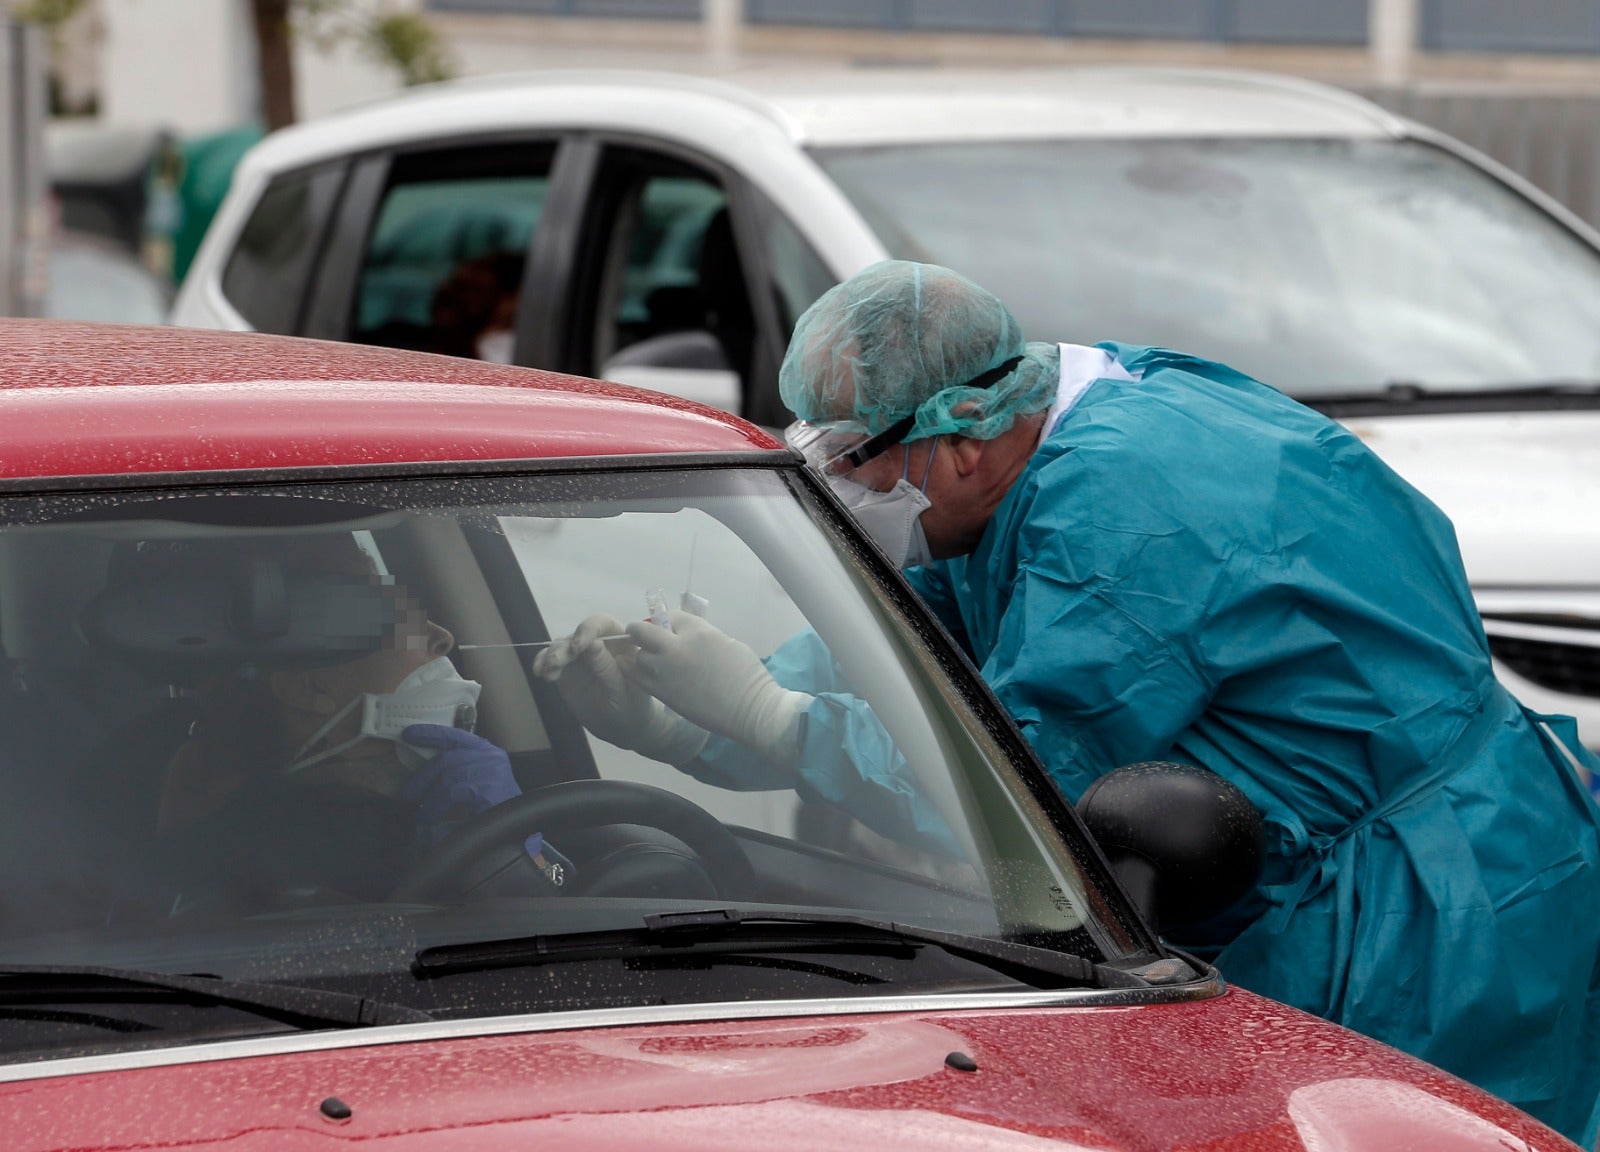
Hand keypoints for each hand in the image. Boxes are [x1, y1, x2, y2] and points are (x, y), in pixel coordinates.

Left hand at [402, 724, 571, 882]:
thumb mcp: (474, 786)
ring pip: (448, 777)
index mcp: (487, 752)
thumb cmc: (495, 812)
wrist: (517, 833)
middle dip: (423, 777)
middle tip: (409, 794)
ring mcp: (493, 772)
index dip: (430, 733)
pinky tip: (433, 821)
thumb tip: (421, 781)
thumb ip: (454, 776)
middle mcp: (492, 757)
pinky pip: (453, 793)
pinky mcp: (490, 789)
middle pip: (447, 759)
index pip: (455, 736)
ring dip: (431, 799)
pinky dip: (439, 808)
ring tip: (424, 815)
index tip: (408, 734)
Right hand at [532, 613, 708, 764]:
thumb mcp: (623, 691)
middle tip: (555, 663)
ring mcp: (580, 655)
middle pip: (577, 634)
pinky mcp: (566, 668)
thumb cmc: (631, 707)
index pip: (603, 625)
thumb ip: (608, 668)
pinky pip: (550, 659)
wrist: (621, 725)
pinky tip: (539, 672)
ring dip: (551, 656)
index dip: (589, 630)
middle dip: (564, 647)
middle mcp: (598, 643)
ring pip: (561, 645)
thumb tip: (593, 643)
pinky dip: (542, 662)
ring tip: (546, 673)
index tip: (578, 647)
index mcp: (620, 643)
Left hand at [625, 611, 810, 768]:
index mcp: (697, 631)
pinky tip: (645, 675)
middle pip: (640, 631)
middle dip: (641, 632)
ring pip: (638, 656)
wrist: (749, 708)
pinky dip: (638, 674)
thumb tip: (685, 636)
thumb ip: (701, 635)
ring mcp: (665, 670)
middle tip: (645, 640)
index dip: (669, 622)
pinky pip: (637, 678)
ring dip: (644, 658)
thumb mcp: (726, 642)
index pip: (670, 616)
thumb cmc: (746, 674)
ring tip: (656, 665)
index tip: (671, 630)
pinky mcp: (661, 692)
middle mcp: (676, 646)